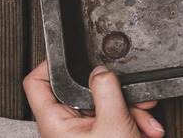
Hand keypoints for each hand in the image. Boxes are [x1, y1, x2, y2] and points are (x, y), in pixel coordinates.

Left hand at [23, 61, 164, 137]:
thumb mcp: (113, 123)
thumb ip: (106, 90)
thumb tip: (101, 70)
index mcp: (55, 123)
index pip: (36, 83)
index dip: (49, 63)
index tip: (70, 54)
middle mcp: (65, 128)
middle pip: (83, 92)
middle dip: (114, 92)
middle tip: (130, 93)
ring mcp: (83, 134)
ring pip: (104, 106)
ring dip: (130, 109)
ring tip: (145, 119)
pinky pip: (114, 119)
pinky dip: (133, 121)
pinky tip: (146, 129)